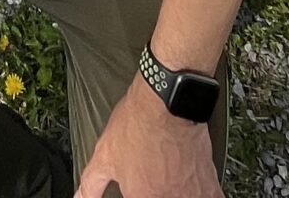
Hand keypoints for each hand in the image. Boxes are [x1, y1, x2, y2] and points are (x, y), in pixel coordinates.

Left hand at [74, 74, 220, 197]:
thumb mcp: (104, 155)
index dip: (140, 193)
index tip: (141, 188)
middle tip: (155, 181)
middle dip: (160, 192)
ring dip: (180, 193)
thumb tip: (79, 197)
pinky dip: (205, 194)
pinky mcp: (209, 183)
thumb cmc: (138, 124)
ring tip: (173, 185)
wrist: (168, 101)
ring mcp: (192, 194)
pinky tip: (194, 190)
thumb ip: (91, 184)